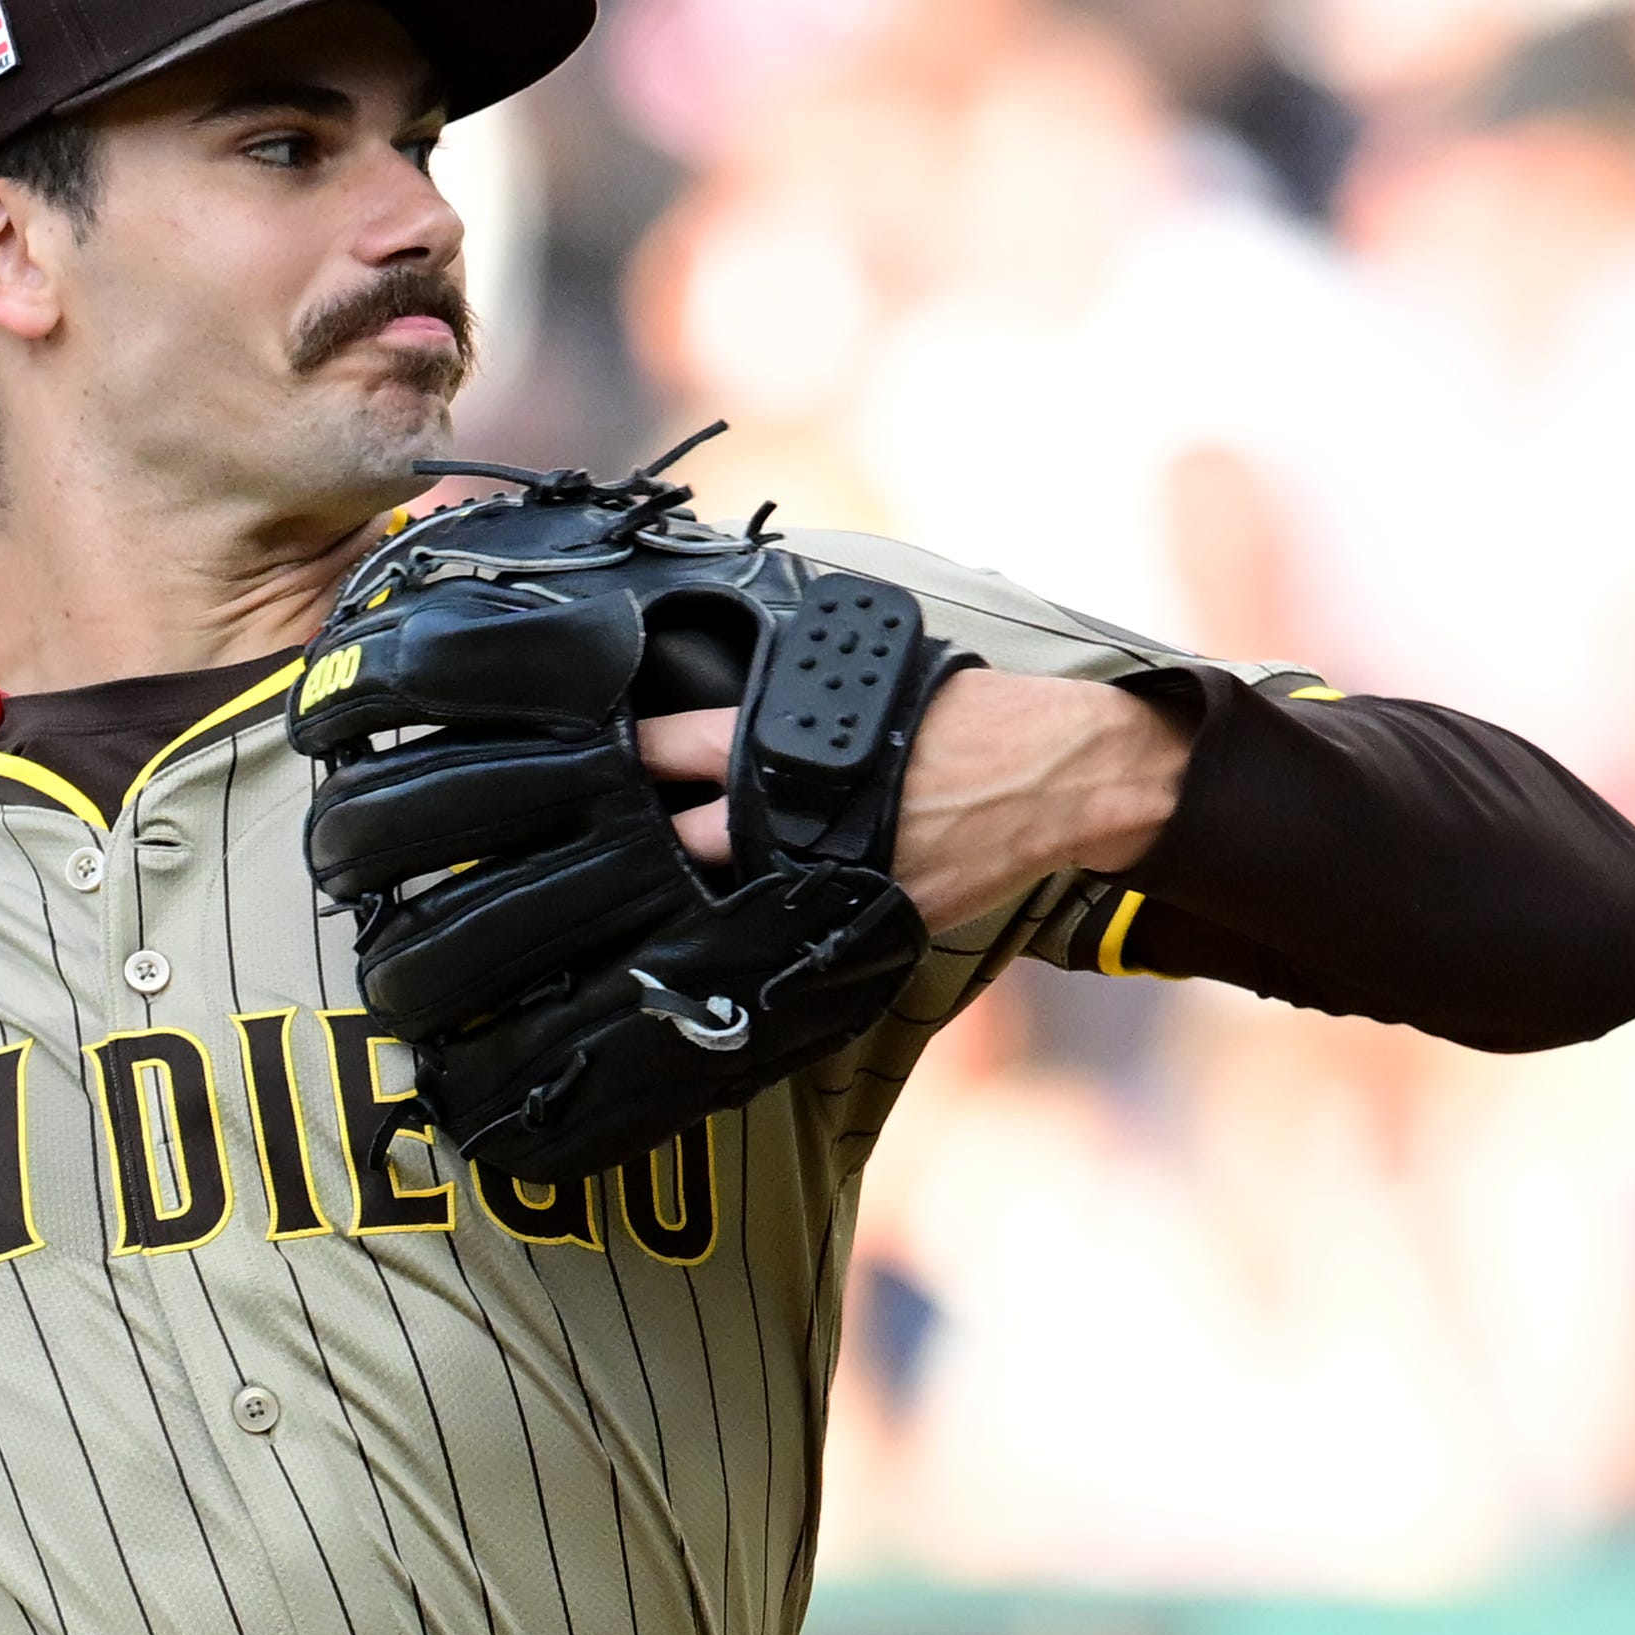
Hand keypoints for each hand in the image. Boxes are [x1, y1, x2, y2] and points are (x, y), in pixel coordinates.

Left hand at [638, 673, 1188, 931]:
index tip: (580, 770)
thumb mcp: (868, 687)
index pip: (674, 748)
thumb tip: (738, 723)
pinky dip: (767, 941)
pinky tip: (742, 946)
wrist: (1054, 770)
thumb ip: (795, 714)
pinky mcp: (865, 917)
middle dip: (644, 854)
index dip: (627, 762)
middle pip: (678, 844)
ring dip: (695, 908)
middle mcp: (790, 812)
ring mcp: (823, 873)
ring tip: (653, 917)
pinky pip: (794, 937)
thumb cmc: (965, 715)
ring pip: (727, 903)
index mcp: (782, 741)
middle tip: (602, 864)